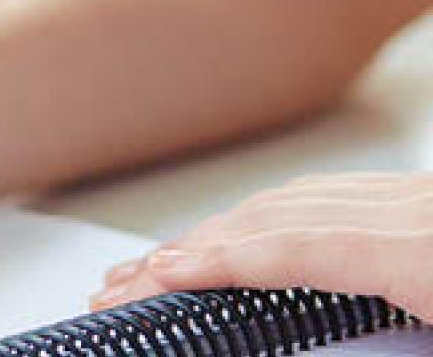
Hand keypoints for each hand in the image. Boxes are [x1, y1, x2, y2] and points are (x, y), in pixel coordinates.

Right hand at [91, 172, 432, 318]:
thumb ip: (385, 349)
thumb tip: (304, 346)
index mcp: (424, 257)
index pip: (293, 251)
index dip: (216, 263)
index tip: (156, 277)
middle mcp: (418, 212)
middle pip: (275, 220)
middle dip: (190, 250)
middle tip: (129, 282)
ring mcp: (419, 197)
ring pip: (294, 199)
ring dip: (218, 228)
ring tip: (164, 259)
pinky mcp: (424, 195)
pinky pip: (330, 191)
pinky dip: (269, 210)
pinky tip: (242, 226)